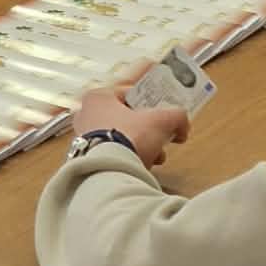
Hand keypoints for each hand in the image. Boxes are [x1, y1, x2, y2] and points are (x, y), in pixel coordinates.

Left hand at [72, 83, 191, 166]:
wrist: (110, 173)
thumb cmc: (128, 138)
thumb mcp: (161, 121)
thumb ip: (176, 117)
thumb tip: (182, 125)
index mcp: (98, 97)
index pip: (128, 92)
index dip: (149, 101)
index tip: (161, 110)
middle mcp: (85, 115)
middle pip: (125, 118)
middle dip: (146, 129)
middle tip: (160, 136)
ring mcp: (83, 139)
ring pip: (120, 139)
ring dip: (140, 147)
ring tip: (156, 157)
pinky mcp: (87, 160)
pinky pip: (112, 156)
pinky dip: (128, 160)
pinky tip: (141, 167)